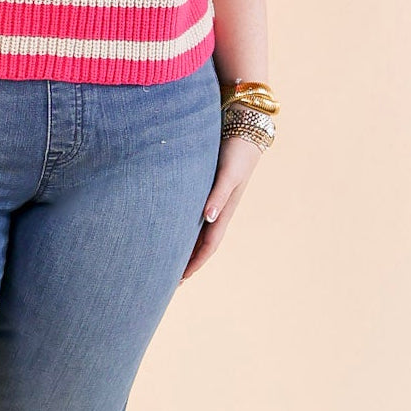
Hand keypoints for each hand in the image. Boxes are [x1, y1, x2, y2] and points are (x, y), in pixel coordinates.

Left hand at [179, 133, 263, 280]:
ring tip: (165, 262)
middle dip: (186, 262)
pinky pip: (192, 217)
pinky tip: (170, 230)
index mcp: (224, 211)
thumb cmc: (236, 153)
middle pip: (200, 245)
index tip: (179, 279)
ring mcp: (212, 202)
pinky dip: (182, 229)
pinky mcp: (206, 191)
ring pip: (196, 233)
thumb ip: (218, 195)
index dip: (194, 263)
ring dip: (184, 248)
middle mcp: (217, 211)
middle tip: (166, 280)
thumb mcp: (228, 174)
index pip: (208, 246)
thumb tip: (208, 218)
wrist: (245, 131)